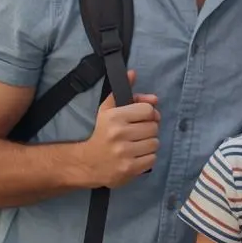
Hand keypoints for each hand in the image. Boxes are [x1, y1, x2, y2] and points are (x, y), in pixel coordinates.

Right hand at [81, 70, 160, 187]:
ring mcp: (125, 153)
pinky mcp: (129, 169)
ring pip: (155, 143)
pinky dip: (147, 157)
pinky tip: (136, 156)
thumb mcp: (107, 110)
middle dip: (148, 129)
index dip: (149, 114)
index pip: (148, 110)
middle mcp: (120, 134)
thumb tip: (133, 73)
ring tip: (136, 145)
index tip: (143, 118)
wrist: (86, 163)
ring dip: (149, 144)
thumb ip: (122, 92)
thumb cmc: (101, 134)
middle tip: (138, 133)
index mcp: (115, 117)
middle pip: (154, 127)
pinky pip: (153, 158)